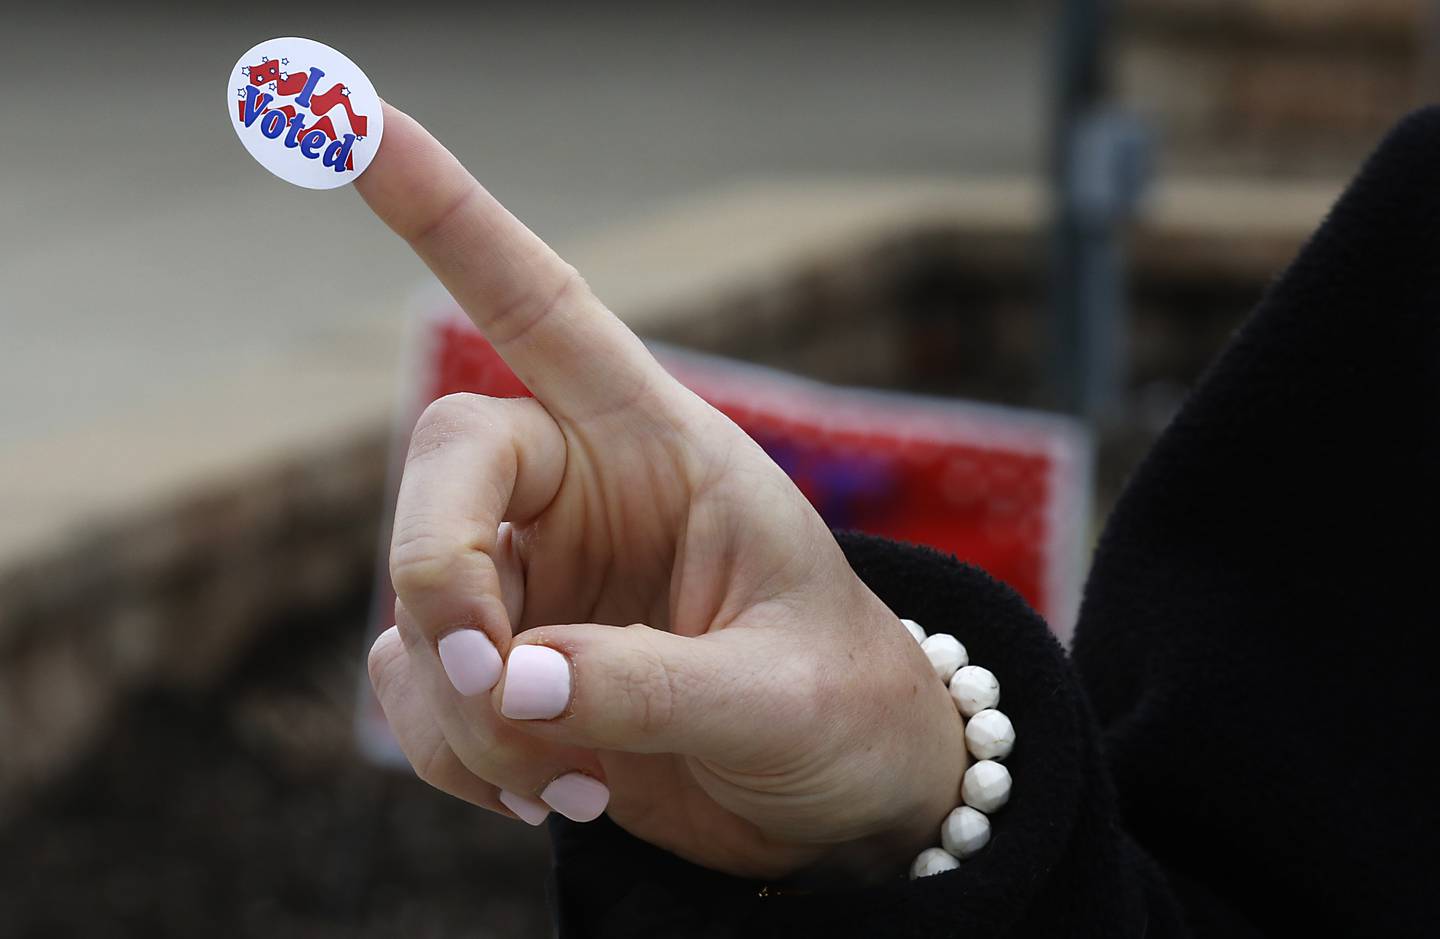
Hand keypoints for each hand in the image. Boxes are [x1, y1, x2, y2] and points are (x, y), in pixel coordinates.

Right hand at [359, 103, 966, 880]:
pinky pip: (416, 692)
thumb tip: (512, 681)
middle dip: (446, 583)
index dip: (448, 214)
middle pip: (441, 471)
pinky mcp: (502, 666)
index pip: (540, 307)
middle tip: (506, 687)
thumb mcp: (774, 692)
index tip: (353, 117)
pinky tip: (552, 789)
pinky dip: (461, 752)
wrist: (842, 799)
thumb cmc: (841, 708)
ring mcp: (531, 581)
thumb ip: (647, 682)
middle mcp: (579, 494)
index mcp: (659, 445)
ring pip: (413, 606)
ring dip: (467, 707)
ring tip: (575, 775)